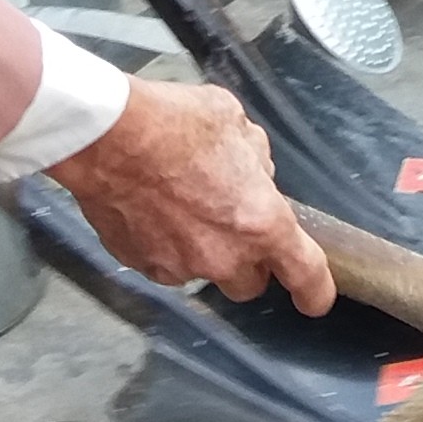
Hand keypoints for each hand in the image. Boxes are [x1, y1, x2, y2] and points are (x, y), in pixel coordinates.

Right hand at [46, 75, 334, 312]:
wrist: (108, 135)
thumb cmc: (174, 122)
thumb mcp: (234, 122)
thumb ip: (254, 158)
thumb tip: (254, 173)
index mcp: (262, 222)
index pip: (305, 274)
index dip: (315, 291)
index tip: (315, 299)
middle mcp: (225, 256)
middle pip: (249, 284)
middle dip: (246, 261)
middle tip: (232, 224)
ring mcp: (180, 266)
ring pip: (203, 272)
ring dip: (201, 249)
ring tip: (179, 204)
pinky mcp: (141, 264)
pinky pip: (163, 263)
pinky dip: (163, 244)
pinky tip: (150, 208)